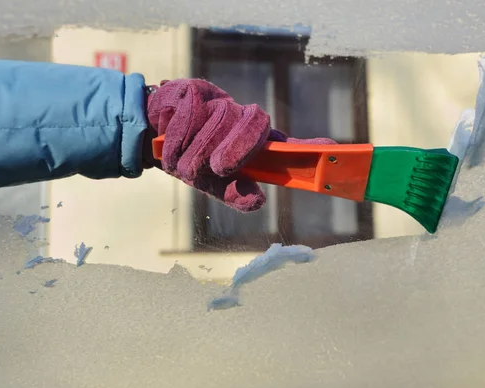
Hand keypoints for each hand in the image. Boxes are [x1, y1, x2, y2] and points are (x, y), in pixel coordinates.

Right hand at [146, 79, 335, 211]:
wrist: (152, 133)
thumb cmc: (189, 158)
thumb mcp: (212, 182)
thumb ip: (234, 192)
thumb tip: (258, 201)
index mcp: (252, 143)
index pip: (284, 144)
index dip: (307, 147)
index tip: (331, 150)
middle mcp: (242, 119)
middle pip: (254, 124)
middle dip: (234, 149)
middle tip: (218, 165)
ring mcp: (221, 101)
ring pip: (219, 122)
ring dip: (195, 149)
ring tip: (183, 156)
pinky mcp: (196, 89)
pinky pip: (191, 114)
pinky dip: (178, 134)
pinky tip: (172, 134)